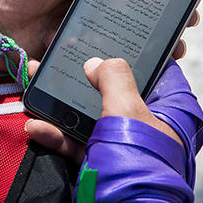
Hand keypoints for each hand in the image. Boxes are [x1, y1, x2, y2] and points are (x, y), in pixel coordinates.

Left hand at [0, 0, 195, 68]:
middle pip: (136, 8)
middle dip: (164, 17)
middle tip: (185, 26)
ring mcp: (83, 26)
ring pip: (124, 35)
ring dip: (149, 43)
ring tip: (171, 51)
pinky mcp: (74, 51)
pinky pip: (102, 58)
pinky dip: (120, 63)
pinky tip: (142, 68)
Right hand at [25, 58, 186, 163]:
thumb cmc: (136, 168)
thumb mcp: (126, 113)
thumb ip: (114, 78)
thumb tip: (97, 61)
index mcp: (168, 110)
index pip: (152, 67)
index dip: (127, 48)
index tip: (100, 33)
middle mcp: (146, 124)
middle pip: (111, 89)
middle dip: (79, 74)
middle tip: (56, 56)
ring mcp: (120, 143)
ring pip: (87, 113)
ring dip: (57, 103)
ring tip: (33, 87)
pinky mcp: (99, 160)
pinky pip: (74, 140)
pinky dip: (55, 134)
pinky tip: (36, 125)